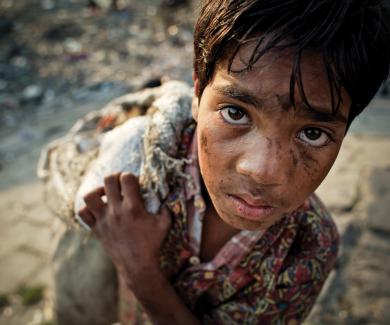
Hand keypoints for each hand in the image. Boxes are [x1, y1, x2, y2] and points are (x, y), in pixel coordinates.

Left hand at [78, 172, 170, 289]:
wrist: (137, 265)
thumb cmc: (152, 243)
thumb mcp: (164, 223)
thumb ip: (166, 208)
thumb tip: (166, 196)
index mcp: (133, 207)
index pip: (127, 178)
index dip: (130, 176)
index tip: (134, 182)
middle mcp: (116, 211)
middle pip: (108, 181)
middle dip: (115, 177)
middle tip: (120, 183)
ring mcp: (104, 220)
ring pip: (90, 196)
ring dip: (98, 191)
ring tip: (106, 195)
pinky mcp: (96, 229)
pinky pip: (83, 214)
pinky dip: (88, 209)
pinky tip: (99, 210)